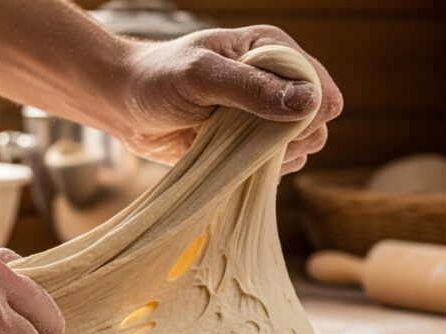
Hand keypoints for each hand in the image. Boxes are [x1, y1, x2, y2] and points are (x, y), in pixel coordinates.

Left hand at [115, 25, 342, 174]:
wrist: (123, 104)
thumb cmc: (156, 80)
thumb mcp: (201, 77)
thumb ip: (252, 89)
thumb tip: (309, 102)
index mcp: (273, 51)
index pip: (322, 91)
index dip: (304, 115)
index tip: (265, 124)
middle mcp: (276, 83)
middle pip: (317, 126)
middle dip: (286, 140)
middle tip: (241, 136)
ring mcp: (264, 117)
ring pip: (300, 151)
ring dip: (270, 157)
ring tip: (227, 144)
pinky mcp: (249, 145)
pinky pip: (276, 167)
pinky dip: (258, 170)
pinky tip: (227, 158)